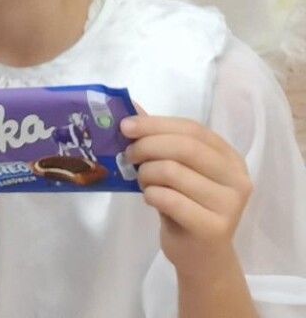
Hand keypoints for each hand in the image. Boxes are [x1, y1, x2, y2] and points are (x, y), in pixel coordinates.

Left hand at [123, 112, 253, 277]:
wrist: (200, 255)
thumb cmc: (185, 204)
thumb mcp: (175, 168)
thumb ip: (158, 139)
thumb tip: (129, 106)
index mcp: (230, 157)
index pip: (192, 129)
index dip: (156, 124)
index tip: (125, 126)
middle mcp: (237, 179)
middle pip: (185, 147)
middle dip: (147, 146)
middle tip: (129, 155)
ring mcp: (230, 205)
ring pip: (172, 172)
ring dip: (146, 174)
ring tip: (144, 183)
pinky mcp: (215, 228)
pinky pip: (170, 199)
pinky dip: (151, 194)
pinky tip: (152, 200)